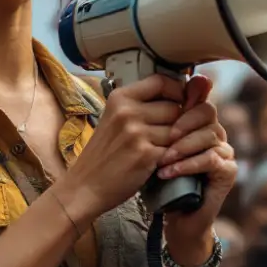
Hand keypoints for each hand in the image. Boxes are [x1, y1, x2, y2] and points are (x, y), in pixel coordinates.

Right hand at [55, 74, 185, 230]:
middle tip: (167, 134)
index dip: (176, 90)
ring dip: (175, 141)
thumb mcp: (114, 119)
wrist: (86, 185)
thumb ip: (140, 106)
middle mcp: (127, 111)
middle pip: (174, 107)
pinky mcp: (146, 155)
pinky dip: (173, 157)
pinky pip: (174, 149)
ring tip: (162, 149)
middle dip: (177, 121)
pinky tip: (162, 162)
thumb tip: (178, 96)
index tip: (179, 102)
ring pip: (177, 129)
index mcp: (119, 98)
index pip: (160, 81)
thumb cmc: (103, 153)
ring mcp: (136, 133)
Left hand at [156, 75, 237, 248]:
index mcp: (198, 123)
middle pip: (207, 112)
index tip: (160, 108)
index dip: (181, 99)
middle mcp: (215, 133)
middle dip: (182, 122)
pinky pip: (211, 159)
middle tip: (162, 136)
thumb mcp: (152, 146)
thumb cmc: (160, 178)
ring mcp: (224, 151)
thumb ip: (153, 123)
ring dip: (182, 146)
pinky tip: (169, 171)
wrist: (174, 214)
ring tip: (161, 159)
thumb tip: (142, 94)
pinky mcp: (228, 171)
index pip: (196, 98)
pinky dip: (188, 165)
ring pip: (210, 135)